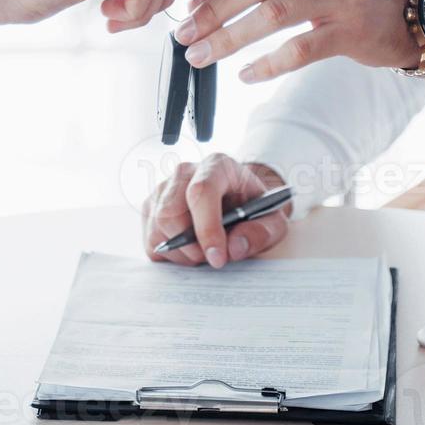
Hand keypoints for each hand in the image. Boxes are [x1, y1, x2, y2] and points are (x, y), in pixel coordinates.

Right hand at [142, 155, 289, 267]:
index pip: (201, 192)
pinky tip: (190, 250)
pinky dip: (171, 255)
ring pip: (157, 230)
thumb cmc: (254, 207)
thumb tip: (234, 247)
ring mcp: (163, 189)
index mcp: (217, 166)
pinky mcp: (151, 209)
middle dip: (192, 247)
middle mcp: (184, 172)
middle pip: (170, 213)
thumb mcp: (273, 219)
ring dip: (183, 254)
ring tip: (206, 252)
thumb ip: (262, 232)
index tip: (218, 258)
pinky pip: (151, 241)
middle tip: (215, 258)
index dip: (207, 228)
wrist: (239, 199)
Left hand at [173, 0, 418, 83]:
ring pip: (269, 16)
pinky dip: (266, 65)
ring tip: (202, 56)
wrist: (416, 12)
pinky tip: (245, 75)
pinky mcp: (351, 30)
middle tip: (185, 35)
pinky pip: (298, 50)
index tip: (191, 3)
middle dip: (211, 11)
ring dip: (228, 39)